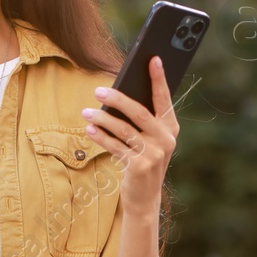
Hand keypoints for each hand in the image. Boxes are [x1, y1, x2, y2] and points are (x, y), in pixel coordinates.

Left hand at [80, 56, 178, 214]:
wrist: (144, 197)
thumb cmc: (143, 160)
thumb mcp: (148, 139)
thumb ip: (141, 119)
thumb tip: (119, 94)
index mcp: (170, 128)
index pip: (164, 99)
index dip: (159, 79)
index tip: (153, 59)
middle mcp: (166, 140)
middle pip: (140, 112)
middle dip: (118, 99)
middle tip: (98, 91)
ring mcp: (154, 154)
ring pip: (124, 130)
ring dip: (102, 119)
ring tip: (86, 112)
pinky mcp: (139, 167)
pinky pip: (116, 147)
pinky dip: (101, 138)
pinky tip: (89, 130)